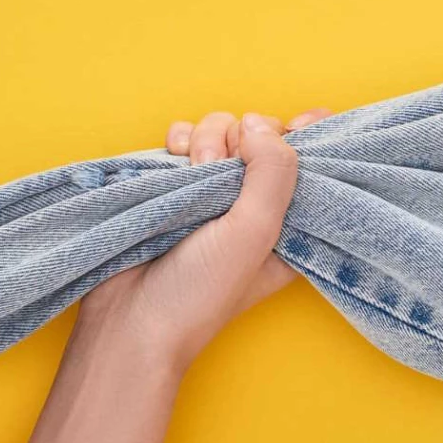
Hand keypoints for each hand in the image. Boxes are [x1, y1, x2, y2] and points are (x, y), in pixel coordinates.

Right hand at [77, 108, 330, 375]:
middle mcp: (255, 203)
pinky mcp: (175, 184)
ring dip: (205, 140)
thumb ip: (273, 171)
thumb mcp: (256, 232)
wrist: (129, 318)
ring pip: (222, 131)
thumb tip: (257, 125)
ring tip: (190, 173)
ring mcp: (213, 192)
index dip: (309, 136)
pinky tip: (172, 160)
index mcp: (289, 220)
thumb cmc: (201, 290)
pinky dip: (177, 141)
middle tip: (219, 170)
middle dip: (242, 140)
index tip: (297, 126)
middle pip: (263, 135)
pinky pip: (183, 138)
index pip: (313, 161)